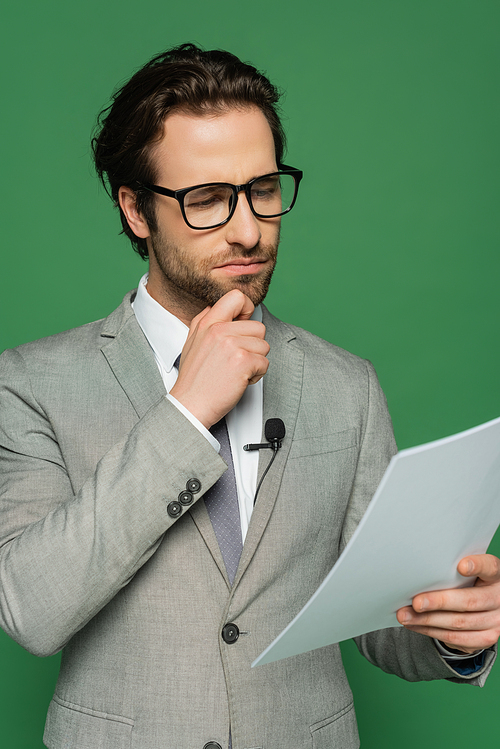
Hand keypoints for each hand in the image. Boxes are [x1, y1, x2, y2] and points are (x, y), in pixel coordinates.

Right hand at [169, 289, 269, 428]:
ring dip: (256, 361)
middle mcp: (219, 330)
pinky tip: (240, 380)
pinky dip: (256, 375)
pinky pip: (265, 363)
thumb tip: (220, 308)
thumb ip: (205, 322)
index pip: (236, 297)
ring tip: (237, 371)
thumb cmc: (194, 378)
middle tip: (237, 359)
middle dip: (254, 345)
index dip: (247, 309)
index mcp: (207, 323)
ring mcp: (232, 344)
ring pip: (264, 346)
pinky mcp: (243, 361)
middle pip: (258, 326)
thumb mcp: (192, 342)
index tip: (244, 324)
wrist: (190, 405)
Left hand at [396, 554, 499, 653]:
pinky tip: (415, 625)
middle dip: (439, 602)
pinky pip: (456, 638)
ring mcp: (496, 621)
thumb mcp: (467, 573)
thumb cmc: (467, 582)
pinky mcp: (486, 638)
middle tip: (416, 602)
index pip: (490, 567)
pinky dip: (431, 631)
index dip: (477, 566)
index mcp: (496, 575)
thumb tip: (418, 572)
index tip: (461, 566)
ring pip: (459, 623)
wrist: (483, 608)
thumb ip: (452, 570)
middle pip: (470, 601)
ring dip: (427, 620)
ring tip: (405, 615)